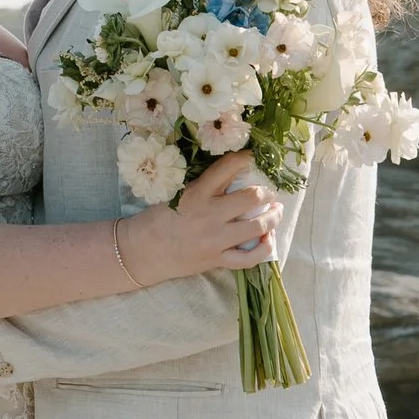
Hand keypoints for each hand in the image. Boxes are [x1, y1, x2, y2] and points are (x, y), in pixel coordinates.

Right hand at [122, 152, 282, 283]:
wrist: (142, 251)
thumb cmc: (158, 218)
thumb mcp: (176, 193)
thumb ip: (204, 185)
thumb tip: (233, 173)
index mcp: (197, 193)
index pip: (228, 168)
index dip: (246, 158)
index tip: (253, 157)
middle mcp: (209, 215)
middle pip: (252, 197)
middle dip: (267, 192)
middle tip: (269, 191)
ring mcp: (215, 240)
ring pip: (257, 227)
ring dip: (272, 217)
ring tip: (276, 211)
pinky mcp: (217, 260)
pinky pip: (249, 258)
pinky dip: (264, 249)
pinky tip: (268, 240)